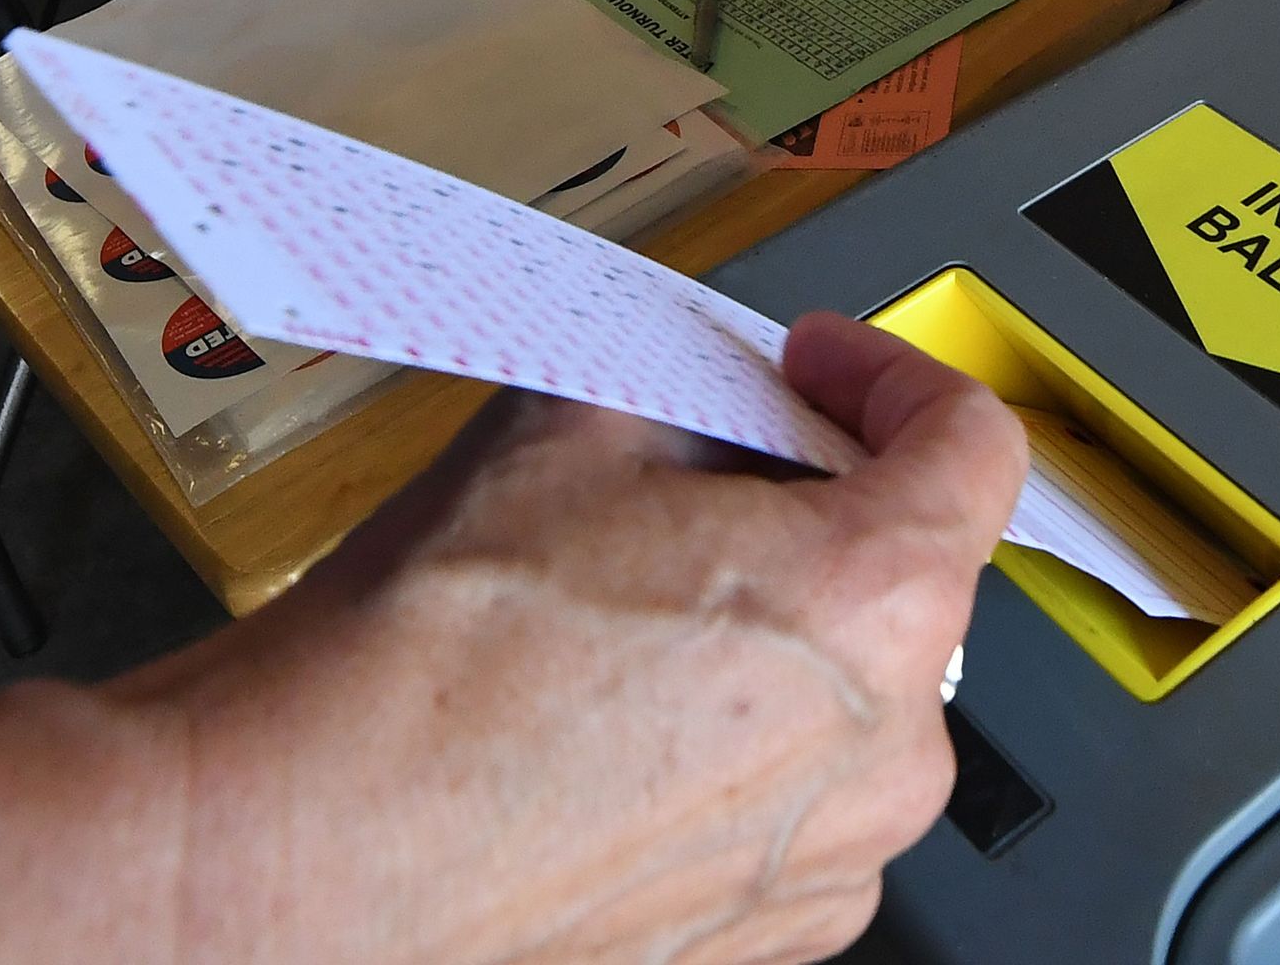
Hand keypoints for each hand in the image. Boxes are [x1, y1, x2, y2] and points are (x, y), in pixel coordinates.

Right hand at [144, 312, 1026, 962]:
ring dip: (782, 628)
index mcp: (873, 601)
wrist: (309, 849)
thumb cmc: (423, 675)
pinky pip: (802, 793)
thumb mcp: (571, 429)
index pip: (970, 444)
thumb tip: (707, 384)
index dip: (889, 376)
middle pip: (908, 571)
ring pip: (853, 691)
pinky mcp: (773, 926)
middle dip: (818, 503)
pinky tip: (632, 711)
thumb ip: (688, 386)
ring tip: (643, 603)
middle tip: (706, 473)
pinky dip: (747, 739)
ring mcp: (835, 854)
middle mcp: (887, 747)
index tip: (825, 370)